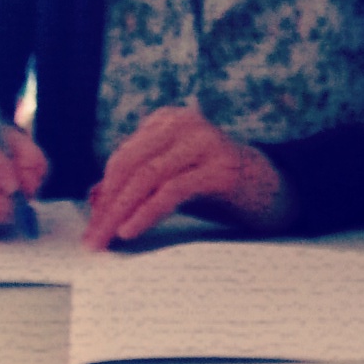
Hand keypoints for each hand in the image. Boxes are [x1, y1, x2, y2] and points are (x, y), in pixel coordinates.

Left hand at [84, 105, 295, 249]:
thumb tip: (95, 199)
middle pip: (130, 166)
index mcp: (166, 122)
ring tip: (105, 240)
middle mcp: (183, 124)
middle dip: (107, 206)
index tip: (91, 228)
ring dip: (120, 212)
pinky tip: (131, 231)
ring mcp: (202, 143)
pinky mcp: (218, 167)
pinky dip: (147, 212)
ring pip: (146, 177)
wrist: (272, 190)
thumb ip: (137, 186)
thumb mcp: (171, 182)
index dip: (103, 194)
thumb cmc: (216, 188)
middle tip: (92, 241)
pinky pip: (172, 190)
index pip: (122, 158)